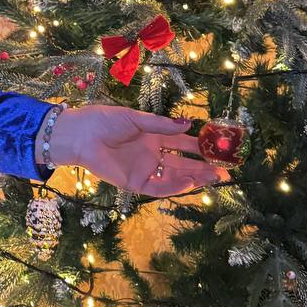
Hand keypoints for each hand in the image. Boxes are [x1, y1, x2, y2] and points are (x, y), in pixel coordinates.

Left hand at [48, 105, 231, 196]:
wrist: (80, 135)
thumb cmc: (103, 121)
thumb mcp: (135, 119)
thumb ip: (161, 125)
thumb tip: (189, 125)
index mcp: (153, 137)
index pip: (182, 144)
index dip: (201, 147)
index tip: (219, 150)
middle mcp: (152, 155)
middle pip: (183, 163)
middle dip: (204, 168)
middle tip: (226, 171)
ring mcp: (144, 169)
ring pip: (174, 177)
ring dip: (194, 178)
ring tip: (214, 177)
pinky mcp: (134, 183)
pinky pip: (158, 188)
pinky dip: (174, 187)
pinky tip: (189, 183)